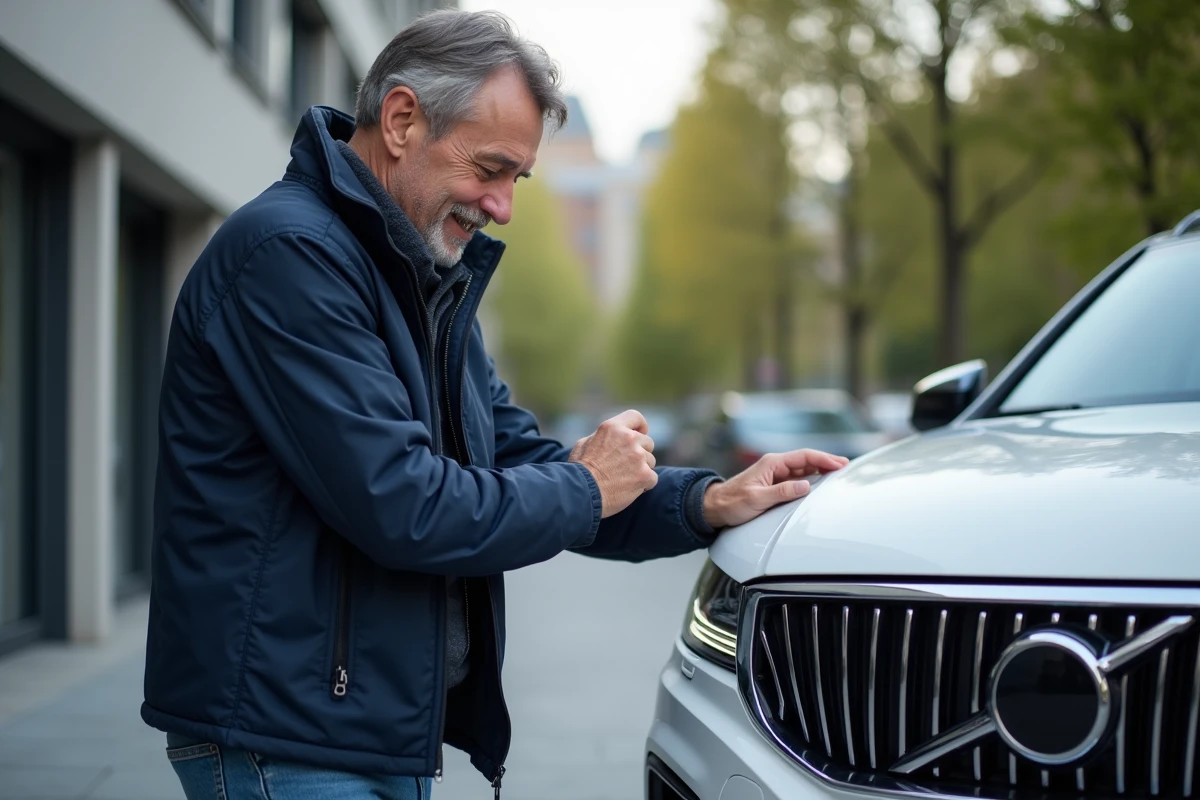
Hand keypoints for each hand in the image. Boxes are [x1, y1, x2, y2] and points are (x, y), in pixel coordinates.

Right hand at [568, 410, 658, 517]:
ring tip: (623, 478)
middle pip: (647, 442)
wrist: (582, 493)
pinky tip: (629, 488)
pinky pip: (652, 478)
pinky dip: (644, 484)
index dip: (640, 427)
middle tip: (625, 466)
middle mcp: (628, 438)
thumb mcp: (584, 444)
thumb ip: (603, 437)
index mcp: (613, 428)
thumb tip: (612, 437)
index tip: (640, 434)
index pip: (635, 417)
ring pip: (651, 461)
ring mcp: (638, 456)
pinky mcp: (645, 475)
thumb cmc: (579, 470)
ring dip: (641, 469)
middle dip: (640, 453)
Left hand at [702, 449, 849, 528]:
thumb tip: (805, 486)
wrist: (715, 508)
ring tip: (838, 474)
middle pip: (806, 460)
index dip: (823, 459)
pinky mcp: (774, 485)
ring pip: (803, 469)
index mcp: (771, 463)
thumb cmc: (731, 502)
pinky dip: (811, 479)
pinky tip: (820, 484)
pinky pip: (797, 479)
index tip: (840, 464)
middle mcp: (775, 466)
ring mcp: (775, 475)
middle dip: (826, 462)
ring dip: (820, 471)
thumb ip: (781, 492)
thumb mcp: (756, 499)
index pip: (803, 456)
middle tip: (846, 467)